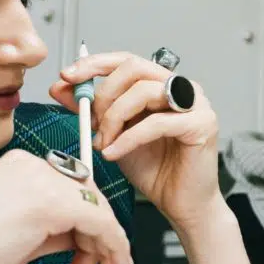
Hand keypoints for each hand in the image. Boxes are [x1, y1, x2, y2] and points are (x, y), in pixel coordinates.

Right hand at [0, 148, 131, 263]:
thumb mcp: (18, 236)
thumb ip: (52, 229)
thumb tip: (85, 238)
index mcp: (19, 167)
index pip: (73, 190)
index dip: (89, 227)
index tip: (93, 258)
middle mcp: (32, 165)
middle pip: (89, 198)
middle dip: (102, 239)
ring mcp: (41, 180)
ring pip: (98, 210)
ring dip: (109, 248)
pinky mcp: (51, 202)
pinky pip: (100, 220)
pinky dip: (114, 244)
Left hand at [53, 51, 221, 231]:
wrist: (180, 203)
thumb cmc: (154, 169)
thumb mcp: (113, 134)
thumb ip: (91, 110)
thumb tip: (61, 87)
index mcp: (162, 85)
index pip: (126, 60)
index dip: (95, 64)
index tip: (67, 76)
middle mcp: (182, 88)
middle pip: (135, 68)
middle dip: (104, 94)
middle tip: (91, 121)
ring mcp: (196, 104)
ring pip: (144, 92)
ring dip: (114, 118)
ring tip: (104, 143)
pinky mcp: (202, 124)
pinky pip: (156, 123)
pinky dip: (128, 138)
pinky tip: (114, 153)